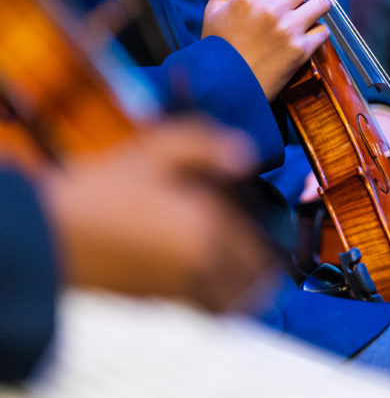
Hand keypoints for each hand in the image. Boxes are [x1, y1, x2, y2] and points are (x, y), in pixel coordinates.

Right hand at [39, 118, 277, 311]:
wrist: (49, 233)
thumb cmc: (100, 189)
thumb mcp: (154, 150)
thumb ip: (205, 144)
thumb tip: (246, 154)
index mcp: (206, 223)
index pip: (260, 235)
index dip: (273, 231)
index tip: (277, 227)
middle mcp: (200, 261)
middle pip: (256, 271)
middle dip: (267, 262)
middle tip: (273, 252)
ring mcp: (180, 287)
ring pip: (235, 298)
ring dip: (250, 286)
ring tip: (253, 272)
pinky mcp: (158, 302)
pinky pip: (207, 309)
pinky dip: (223, 302)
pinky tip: (218, 283)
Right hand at [202, 0, 330, 98]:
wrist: (226, 88)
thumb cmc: (218, 48)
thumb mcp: (213, 8)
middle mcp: (272, 10)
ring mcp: (289, 30)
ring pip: (322, 3)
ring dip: (315, 7)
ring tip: (305, 15)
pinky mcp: (301, 51)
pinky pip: (323, 31)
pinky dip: (316, 33)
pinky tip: (304, 36)